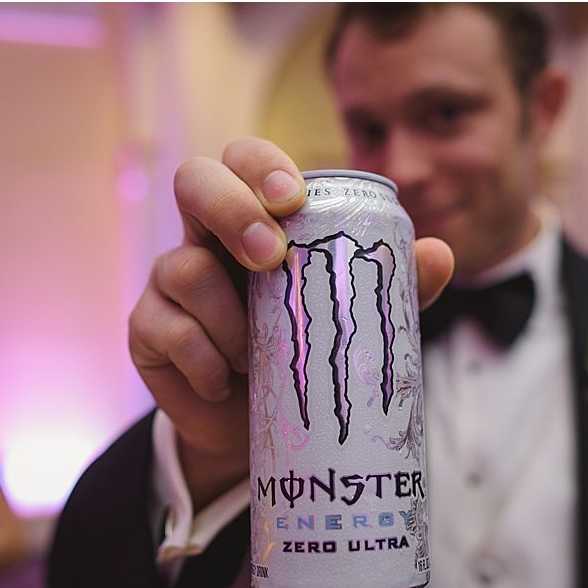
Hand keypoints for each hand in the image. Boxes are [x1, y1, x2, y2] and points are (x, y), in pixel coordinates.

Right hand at [129, 137, 453, 508]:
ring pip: (182, 266)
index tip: (295, 199)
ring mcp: (170, 281)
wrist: (257, 427)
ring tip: (257, 358)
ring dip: (228, 317)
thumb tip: (440, 254)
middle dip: (232, 210)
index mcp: (255, 219)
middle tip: (269, 258)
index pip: (245, 160)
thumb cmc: (306, 355)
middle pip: (194, 180)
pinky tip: (225, 382)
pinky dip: (203, 359)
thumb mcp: (355, 320)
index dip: (262, 166)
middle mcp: (206, 237)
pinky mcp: (147, 329)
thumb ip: (393, 287)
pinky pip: (166, 329)